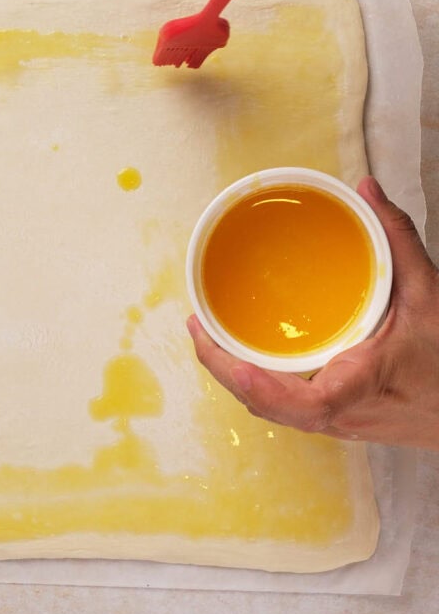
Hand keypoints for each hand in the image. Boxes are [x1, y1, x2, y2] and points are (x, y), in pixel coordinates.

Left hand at [187, 177, 438, 449]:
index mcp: (364, 384)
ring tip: (209, 337)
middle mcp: (344, 413)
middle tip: (197, 327)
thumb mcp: (431, 292)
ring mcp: (338, 424)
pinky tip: (245, 357)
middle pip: (269, 406)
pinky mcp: (337, 422)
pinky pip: (286, 408)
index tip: (237, 365)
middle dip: (224, 370)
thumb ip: (398, 237)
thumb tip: (367, 189)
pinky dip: (258, 384)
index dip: (266, 389)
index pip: (309, 404)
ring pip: (272, 410)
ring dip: (235, 378)